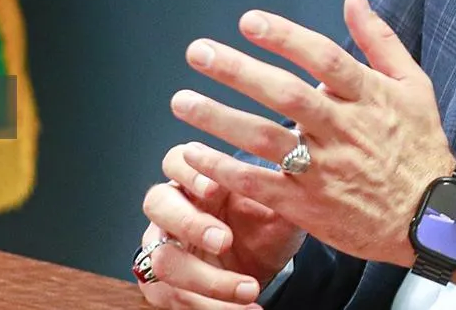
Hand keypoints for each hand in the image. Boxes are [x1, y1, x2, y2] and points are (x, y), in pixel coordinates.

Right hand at [137, 146, 305, 306]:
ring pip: (163, 259)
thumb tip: (298, 165)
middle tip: (225, 241)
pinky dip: (209, 308)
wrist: (261, 270)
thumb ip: (281, 189)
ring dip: (206, 279)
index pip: (176, 160)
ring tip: (248, 289)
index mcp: (197, 181)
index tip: (216, 188)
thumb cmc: (263, 230)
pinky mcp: (161, 285)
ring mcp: (161, 247)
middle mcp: (172, 210)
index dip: (189, 171)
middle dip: (190, 223)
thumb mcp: (278, 209)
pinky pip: (172, 297)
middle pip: (157, 204)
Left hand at [171, 0, 455, 266]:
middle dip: (238, 71)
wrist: (432, 218)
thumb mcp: (413, 84)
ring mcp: (324, 169)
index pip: (323, 58)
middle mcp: (343, 129)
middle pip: (285, 95)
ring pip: (266, 140)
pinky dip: (226, 170)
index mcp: (368, 96)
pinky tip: (194, 154)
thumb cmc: (421, 144)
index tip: (248, 21)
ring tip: (183, 101)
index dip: (285, 37)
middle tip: (198, 52)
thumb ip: (379, 38)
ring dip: (220, 119)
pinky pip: (261, 186)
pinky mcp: (309, 206)